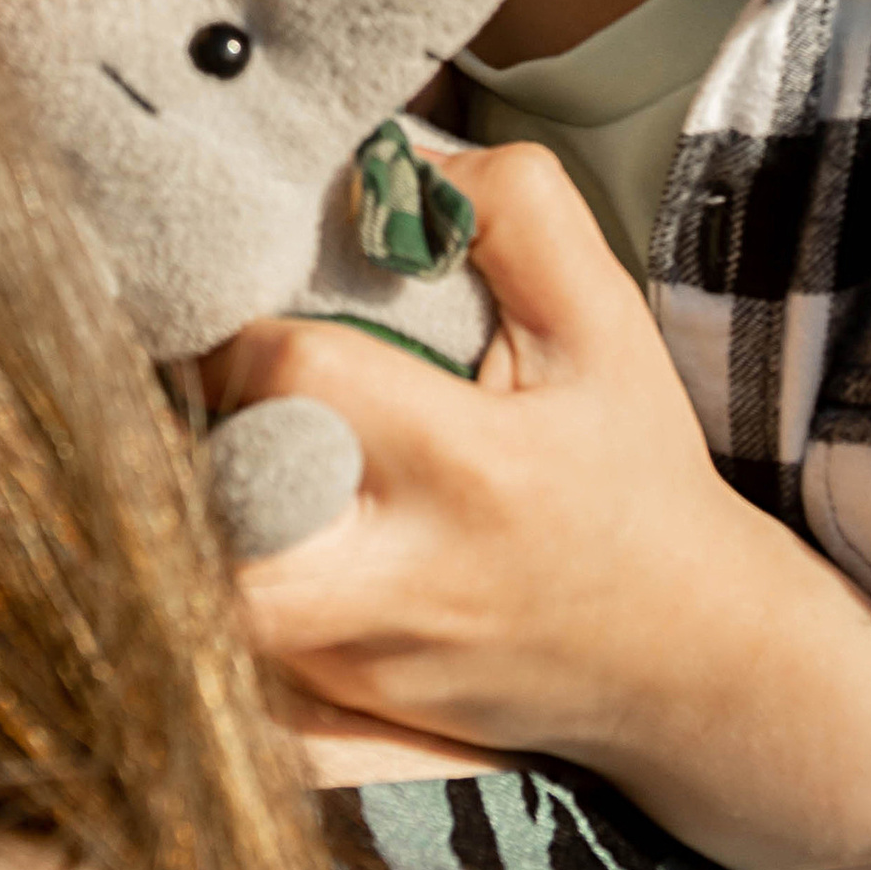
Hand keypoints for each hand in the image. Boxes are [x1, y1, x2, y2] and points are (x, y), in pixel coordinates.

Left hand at [216, 145, 870, 869]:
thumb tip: (398, 157)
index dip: (246, 330)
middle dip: (187, 441)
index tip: (249, 317)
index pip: (293, 373)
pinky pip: (215, 657)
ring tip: (209, 468)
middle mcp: (398, 578)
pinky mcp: (335, 711)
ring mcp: (356, 661)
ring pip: (197, 596)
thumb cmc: (633, 476)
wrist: (688, 658)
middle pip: (213, 508)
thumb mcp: (606, 326)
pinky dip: (198, 599)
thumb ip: (521, 214)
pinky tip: (226, 548)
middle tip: (205, 403)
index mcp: (467, 466)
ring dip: (181, 522)